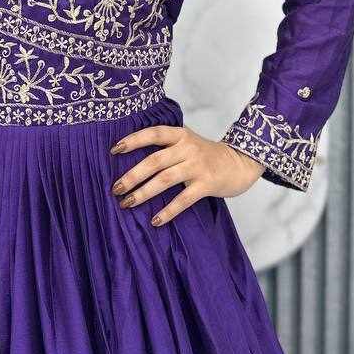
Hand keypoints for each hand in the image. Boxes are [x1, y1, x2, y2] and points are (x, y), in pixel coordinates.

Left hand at [109, 123, 264, 227]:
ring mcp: (198, 166)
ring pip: (165, 179)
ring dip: (143, 192)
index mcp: (180, 135)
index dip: (133, 140)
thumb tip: (131, 156)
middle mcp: (188, 148)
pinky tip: (155, 220)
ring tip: (127, 203)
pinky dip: (168, 211)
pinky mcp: (207, 184)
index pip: (153, 133)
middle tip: (115, 188)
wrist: (240, 163)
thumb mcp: (187, 142)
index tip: (113, 150)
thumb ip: (166, 145)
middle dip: (132, 175)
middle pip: (154, 161)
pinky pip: (183, 199)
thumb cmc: (206, 154)